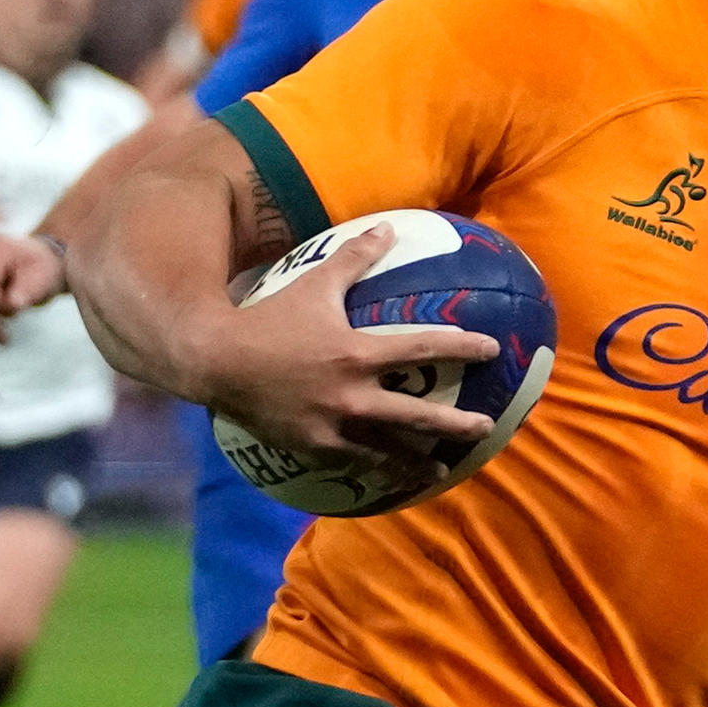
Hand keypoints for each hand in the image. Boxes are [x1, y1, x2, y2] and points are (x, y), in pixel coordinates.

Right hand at [207, 221, 492, 470]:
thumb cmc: (267, 319)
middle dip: (455, 424)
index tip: (491, 349)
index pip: (423, 348)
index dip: (462, 347)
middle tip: (484, 427)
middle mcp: (351, 395)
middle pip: (418, 416)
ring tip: (441, 468)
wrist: (216, 362)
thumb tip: (387, 230)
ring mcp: (332, 426)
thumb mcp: (313, 284)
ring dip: (419, 460)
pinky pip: (352, 462)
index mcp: (357, 353)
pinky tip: (388, 476)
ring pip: (388, 451)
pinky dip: (374, 469)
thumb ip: (354, 258)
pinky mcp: (311, 447)